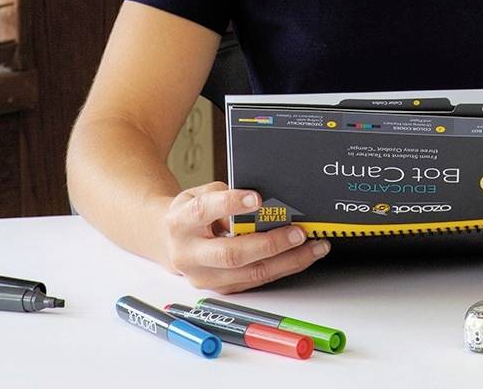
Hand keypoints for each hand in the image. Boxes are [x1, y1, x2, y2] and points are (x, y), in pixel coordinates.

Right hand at [161, 181, 329, 292]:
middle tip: (298, 232)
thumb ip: (227, 195)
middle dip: (270, 243)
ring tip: (313, 246)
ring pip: (249, 273)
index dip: (231, 204)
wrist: (169, 241)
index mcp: (181, 222)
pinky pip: (256, 280)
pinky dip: (282, 268)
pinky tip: (302, 256)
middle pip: (232, 253)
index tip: (258, 198)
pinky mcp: (221, 288)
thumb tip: (265, 202)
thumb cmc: (192, 212)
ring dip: (286, 261)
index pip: (204, 211)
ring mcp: (205, 277)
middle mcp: (190, 254)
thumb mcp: (201, 193)